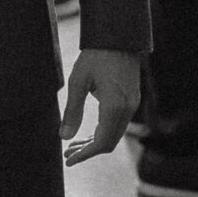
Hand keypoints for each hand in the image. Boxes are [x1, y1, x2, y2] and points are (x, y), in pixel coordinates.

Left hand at [60, 48, 140, 164]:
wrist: (118, 36)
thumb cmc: (95, 56)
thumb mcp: (78, 82)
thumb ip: (72, 111)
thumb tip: (64, 138)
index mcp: (114, 106)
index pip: (101, 142)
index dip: (85, 155)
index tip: (68, 160)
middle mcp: (127, 109)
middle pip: (109, 142)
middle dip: (88, 151)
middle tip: (67, 153)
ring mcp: (132, 104)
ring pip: (115, 134)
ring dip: (95, 142)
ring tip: (74, 144)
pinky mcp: (132, 99)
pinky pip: (119, 124)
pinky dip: (104, 131)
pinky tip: (89, 130)